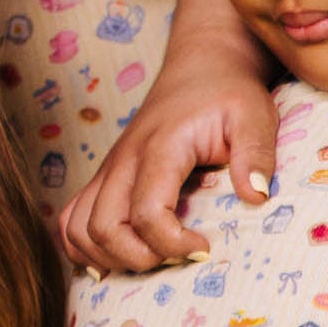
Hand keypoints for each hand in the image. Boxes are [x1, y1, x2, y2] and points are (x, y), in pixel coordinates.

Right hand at [64, 53, 277, 271]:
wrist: (200, 68)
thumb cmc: (229, 94)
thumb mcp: (255, 116)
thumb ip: (257, 153)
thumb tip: (256, 196)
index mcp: (160, 148)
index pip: (147, 212)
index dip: (173, 244)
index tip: (204, 248)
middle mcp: (123, 161)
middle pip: (103, 228)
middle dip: (138, 258)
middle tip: (177, 258)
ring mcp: (108, 170)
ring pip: (77, 229)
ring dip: (108, 256)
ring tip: (150, 258)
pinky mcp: (103, 178)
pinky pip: (71, 220)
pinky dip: (84, 247)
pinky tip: (118, 256)